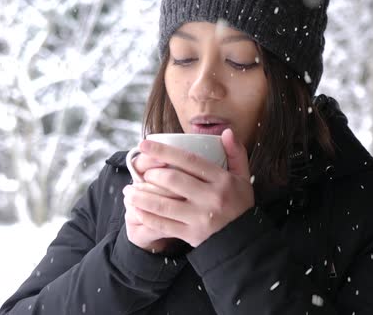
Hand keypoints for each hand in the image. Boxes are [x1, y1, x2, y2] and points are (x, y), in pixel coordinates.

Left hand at [130, 128, 254, 247]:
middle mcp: (211, 198)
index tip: (145, 144)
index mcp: (222, 180)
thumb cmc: (240, 205)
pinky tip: (136, 209)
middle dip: (151, 174)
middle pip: (173, 180)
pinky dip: (146, 216)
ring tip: (128, 191)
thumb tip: (225, 132)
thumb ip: (235, 153)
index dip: (164, 151)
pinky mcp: (191, 235)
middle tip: (141, 171)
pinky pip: (163, 225)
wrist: (244, 240)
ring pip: (163, 204)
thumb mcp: (243, 178)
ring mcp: (200, 218)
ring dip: (141, 196)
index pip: (189, 160)